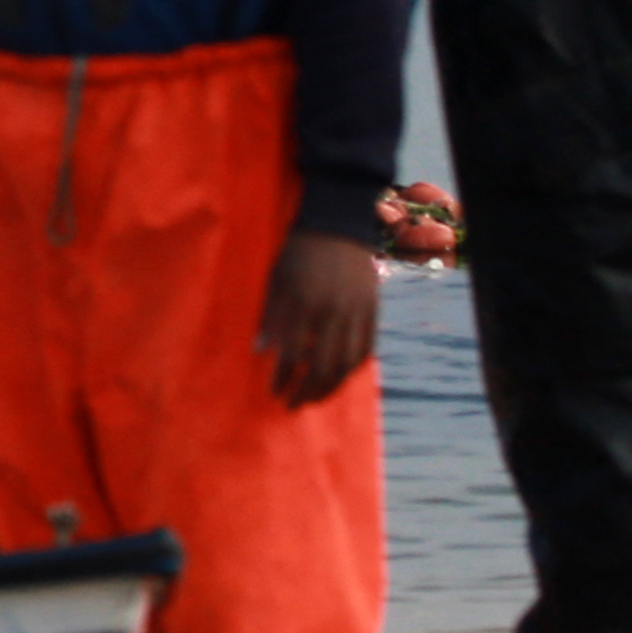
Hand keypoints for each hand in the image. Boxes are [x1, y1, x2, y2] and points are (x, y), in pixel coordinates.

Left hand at [261, 232, 380, 406]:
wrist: (336, 227)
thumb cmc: (297, 254)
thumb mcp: (275, 280)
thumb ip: (270, 316)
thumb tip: (259, 351)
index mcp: (303, 303)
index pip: (291, 353)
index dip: (282, 377)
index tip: (273, 391)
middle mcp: (332, 312)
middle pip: (322, 365)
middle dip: (306, 390)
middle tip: (293, 405)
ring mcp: (356, 312)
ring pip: (347, 363)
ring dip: (331, 386)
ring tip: (316, 398)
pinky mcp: (372, 310)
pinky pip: (366, 348)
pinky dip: (353, 367)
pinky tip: (340, 377)